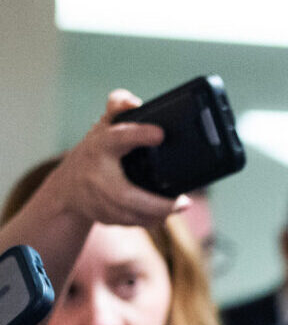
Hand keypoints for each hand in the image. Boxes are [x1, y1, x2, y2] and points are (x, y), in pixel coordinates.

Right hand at [44, 90, 179, 227]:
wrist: (66, 188)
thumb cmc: (94, 152)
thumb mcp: (104, 127)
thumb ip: (118, 107)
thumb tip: (133, 102)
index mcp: (101, 146)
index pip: (118, 137)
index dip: (138, 134)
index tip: (160, 134)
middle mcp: (97, 174)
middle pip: (125, 196)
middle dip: (156, 203)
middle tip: (184, 201)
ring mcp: (98, 199)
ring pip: (130, 215)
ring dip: (157, 214)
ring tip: (180, 206)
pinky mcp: (103, 216)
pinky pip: (130, 222)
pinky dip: (149, 220)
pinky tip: (164, 215)